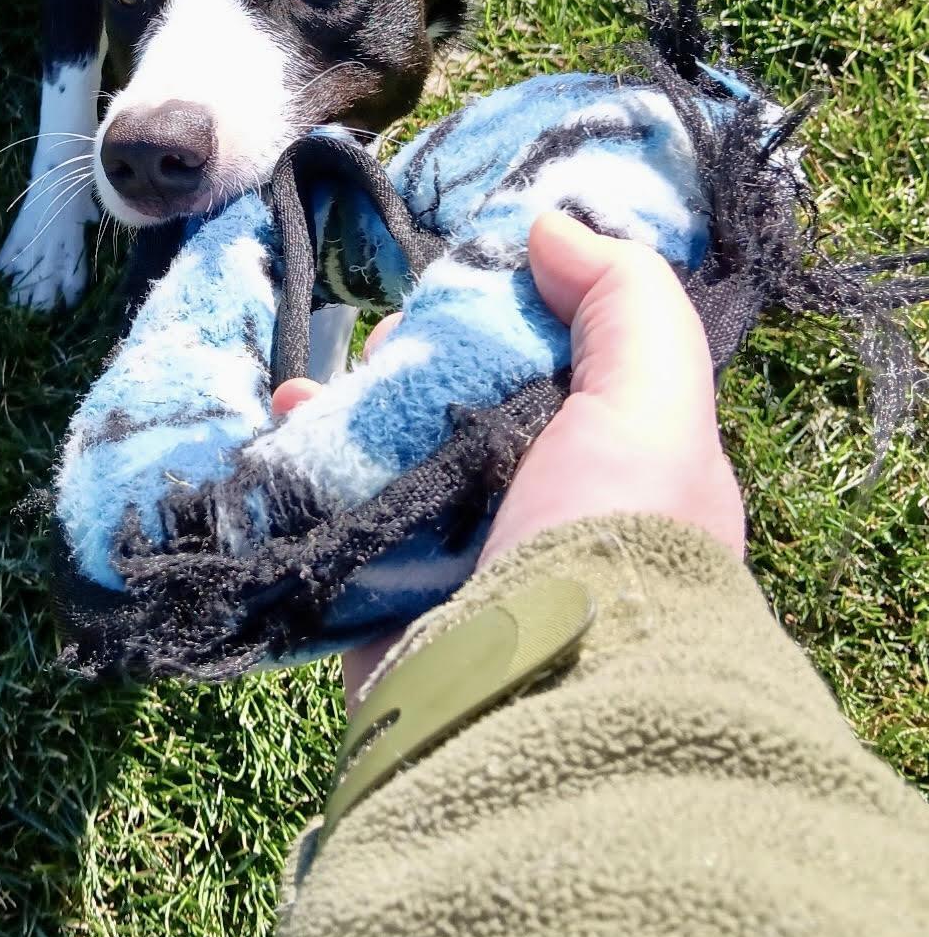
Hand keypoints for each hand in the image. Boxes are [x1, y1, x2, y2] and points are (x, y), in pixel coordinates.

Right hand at [273, 210, 744, 707]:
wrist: (531, 710)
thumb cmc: (608, 545)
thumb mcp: (654, 406)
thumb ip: (628, 303)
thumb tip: (552, 225)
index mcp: (617, 470)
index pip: (561, 364)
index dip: (514, 310)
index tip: (462, 272)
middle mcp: (542, 513)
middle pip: (464, 400)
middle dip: (416, 354)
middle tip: (384, 333)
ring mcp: (459, 561)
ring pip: (392, 452)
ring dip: (347, 406)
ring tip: (312, 378)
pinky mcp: (385, 601)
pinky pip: (335, 514)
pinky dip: (302, 466)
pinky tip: (281, 423)